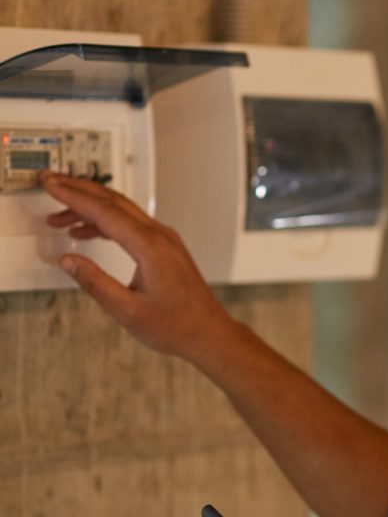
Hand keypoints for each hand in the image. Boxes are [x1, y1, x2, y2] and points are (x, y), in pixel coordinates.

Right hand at [41, 172, 235, 362]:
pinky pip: (132, 224)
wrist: (209, 334)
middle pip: (114, 201)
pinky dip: (107, 222)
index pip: (104, 211)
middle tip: (51, 183)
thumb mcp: (128, 311)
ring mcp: (166, 241)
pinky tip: (87, 231)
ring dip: (90, 207)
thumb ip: (95, 283)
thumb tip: (68, 261)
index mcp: (151, 248)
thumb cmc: (178, 326)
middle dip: (79, 189)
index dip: (73, 196)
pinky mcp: (166, 248)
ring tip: (60, 216)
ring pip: (123, 211)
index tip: (50, 184)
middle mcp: (161, 237)